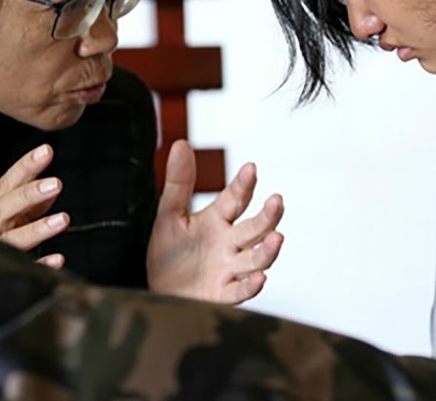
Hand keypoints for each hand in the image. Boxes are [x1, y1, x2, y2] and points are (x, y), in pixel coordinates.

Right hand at [0, 144, 68, 268]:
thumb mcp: (9, 216)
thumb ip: (29, 203)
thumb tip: (51, 189)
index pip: (7, 183)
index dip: (25, 166)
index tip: (46, 151)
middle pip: (3, 208)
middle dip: (28, 194)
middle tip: (56, 183)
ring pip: (12, 240)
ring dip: (37, 229)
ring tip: (63, 219)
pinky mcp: (2, 275)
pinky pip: (22, 269)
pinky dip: (40, 264)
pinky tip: (58, 259)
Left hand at [146, 139, 283, 303]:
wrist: (159, 292)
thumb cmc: (169, 253)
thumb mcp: (169, 214)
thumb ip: (178, 182)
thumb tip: (181, 143)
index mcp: (217, 219)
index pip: (235, 199)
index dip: (244, 184)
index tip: (251, 168)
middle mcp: (229, 243)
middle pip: (254, 228)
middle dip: (268, 216)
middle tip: (276, 201)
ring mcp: (229, 268)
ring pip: (256, 258)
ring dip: (268, 249)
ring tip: (276, 237)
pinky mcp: (222, 293)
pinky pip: (240, 290)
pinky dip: (251, 285)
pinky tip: (260, 278)